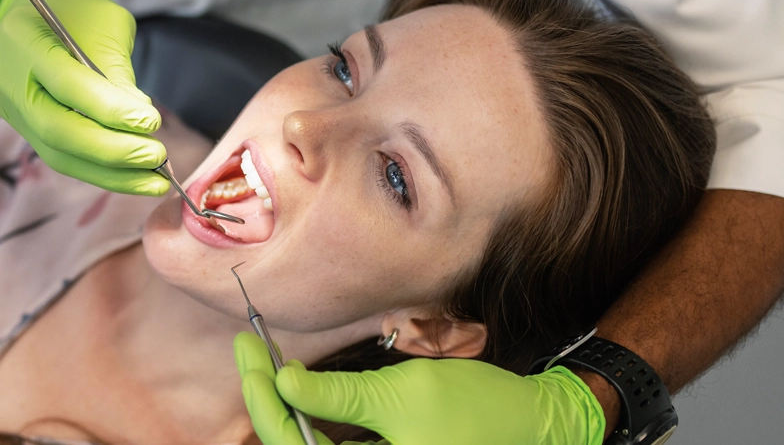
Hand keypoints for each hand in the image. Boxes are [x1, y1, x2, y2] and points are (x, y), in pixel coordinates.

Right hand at [0, 0, 168, 195]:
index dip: (110, 110)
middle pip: (57, 130)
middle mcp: (7, 80)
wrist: (26, 8)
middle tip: (156, 157)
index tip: (151, 123)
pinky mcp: (19, 126)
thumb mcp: (104, 23)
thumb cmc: (72, 7)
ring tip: (153, 180)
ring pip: (58, 154)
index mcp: (24, 40)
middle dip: (112, 151)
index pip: (68, 85)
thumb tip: (141, 124)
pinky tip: (131, 176)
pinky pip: (60, 155)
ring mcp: (9, 108)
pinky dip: (98, 169)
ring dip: (111, 173)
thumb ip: (117, 72)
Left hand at [234, 332, 606, 444]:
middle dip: (265, 397)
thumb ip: (339, 397)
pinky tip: (296, 380)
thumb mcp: (402, 396)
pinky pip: (331, 443)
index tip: (249, 354)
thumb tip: (285, 384)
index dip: (263, 401)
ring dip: (284, 404)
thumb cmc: (477, 411)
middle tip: (247, 348)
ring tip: (262, 357)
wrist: (536, 423)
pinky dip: (312, 412)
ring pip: (309, 443)